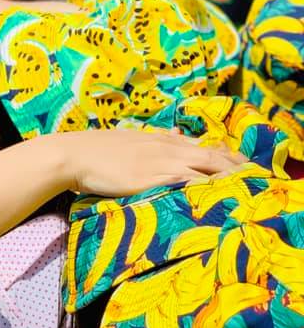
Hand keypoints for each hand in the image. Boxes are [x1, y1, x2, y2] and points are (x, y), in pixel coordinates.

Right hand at [64, 129, 246, 196]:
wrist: (74, 155)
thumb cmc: (97, 150)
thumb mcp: (130, 138)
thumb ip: (155, 138)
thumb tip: (175, 132)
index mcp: (159, 138)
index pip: (201, 144)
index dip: (225, 154)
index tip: (241, 162)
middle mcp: (165, 147)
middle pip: (210, 155)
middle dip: (234, 165)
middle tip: (253, 176)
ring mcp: (159, 162)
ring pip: (204, 167)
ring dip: (226, 177)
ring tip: (244, 187)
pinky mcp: (151, 178)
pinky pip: (186, 182)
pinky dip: (204, 187)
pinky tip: (216, 195)